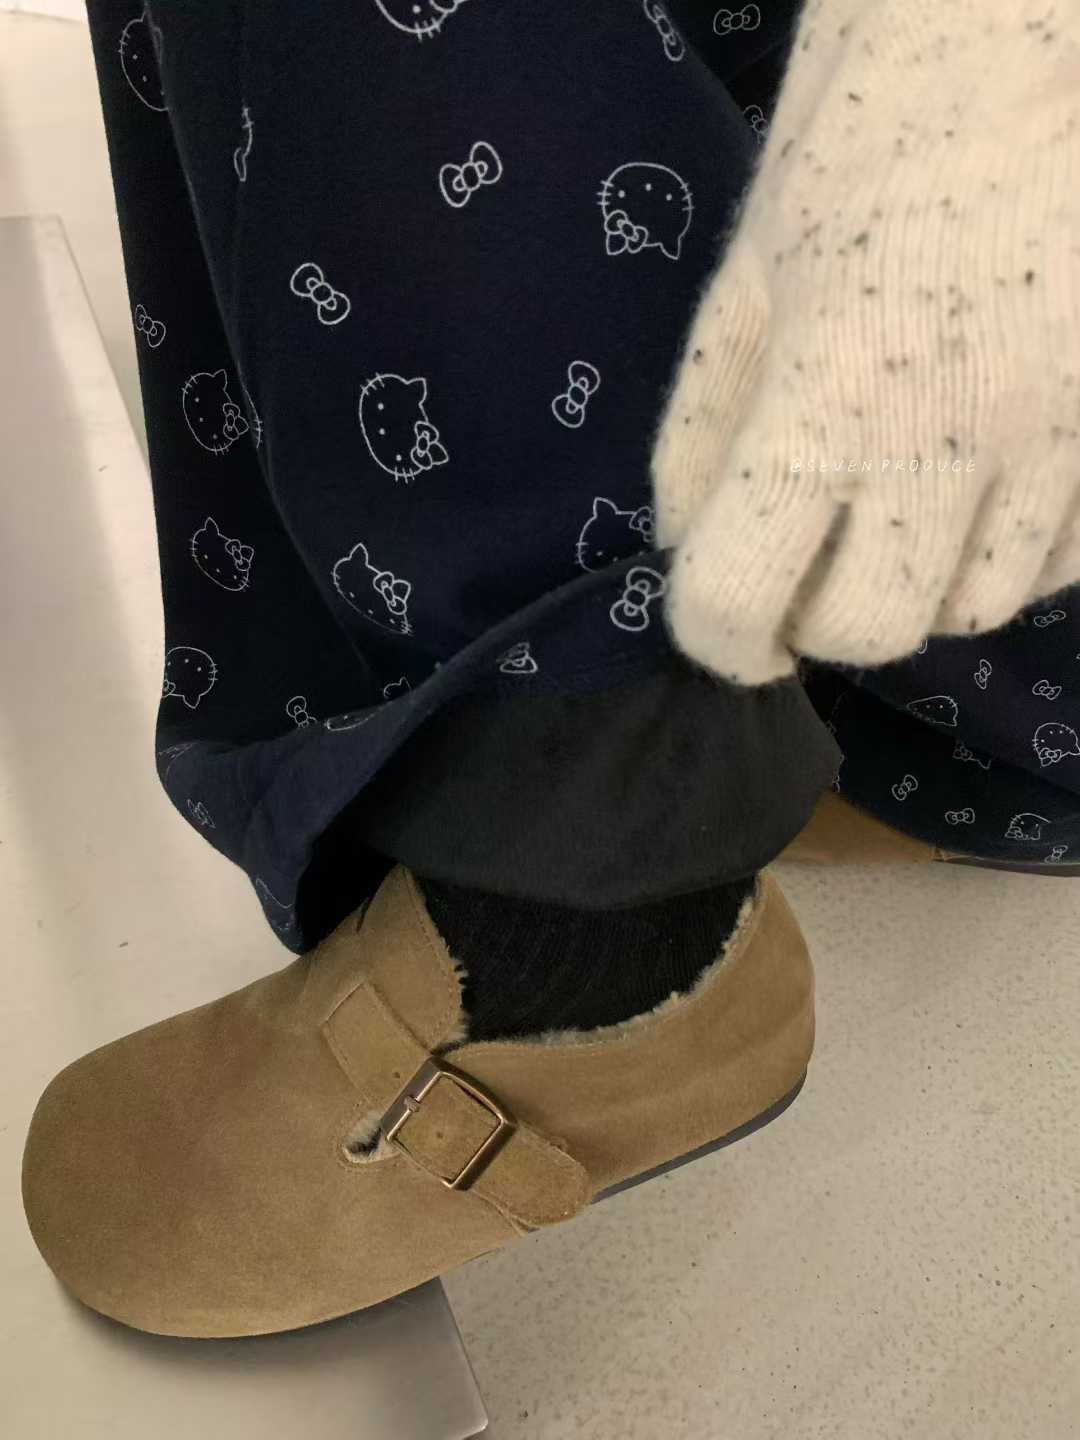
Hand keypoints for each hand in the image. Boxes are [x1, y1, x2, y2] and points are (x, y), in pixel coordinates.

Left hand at [653, 0, 1079, 683]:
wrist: (1030, 26)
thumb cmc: (866, 130)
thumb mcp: (749, 274)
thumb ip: (704, 428)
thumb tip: (685, 543)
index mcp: (828, 396)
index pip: (742, 596)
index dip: (718, 638)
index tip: (725, 629)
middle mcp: (954, 439)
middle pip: (872, 632)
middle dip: (819, 623)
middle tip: (808, 570)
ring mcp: (1065, 437)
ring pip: (979, 608)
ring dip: (919, 588)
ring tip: (901, 515)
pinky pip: (1070, 563)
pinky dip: (1012, 557)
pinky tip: (987, 496)